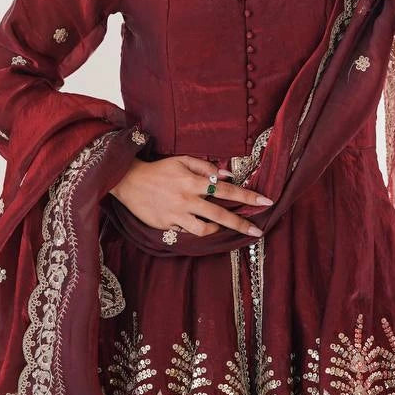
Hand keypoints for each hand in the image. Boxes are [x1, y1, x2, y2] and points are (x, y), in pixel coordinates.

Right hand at [109, 155, 272, 237]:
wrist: (129, 182)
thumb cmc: (159, 169)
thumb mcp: (182, 161)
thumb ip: (205, 167)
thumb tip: (228, 176)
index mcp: (193, 181)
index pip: (227, 191)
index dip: (248, 197)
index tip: (266, 202)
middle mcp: (187, 199)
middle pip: (221, 215)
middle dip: (242, 224)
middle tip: (258, 231)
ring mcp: (177, 215)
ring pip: (204, 230)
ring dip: (218, 230)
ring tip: (222, 228)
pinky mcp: (167, 226)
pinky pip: (187, 233)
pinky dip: (196, 230)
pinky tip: (198, 226)